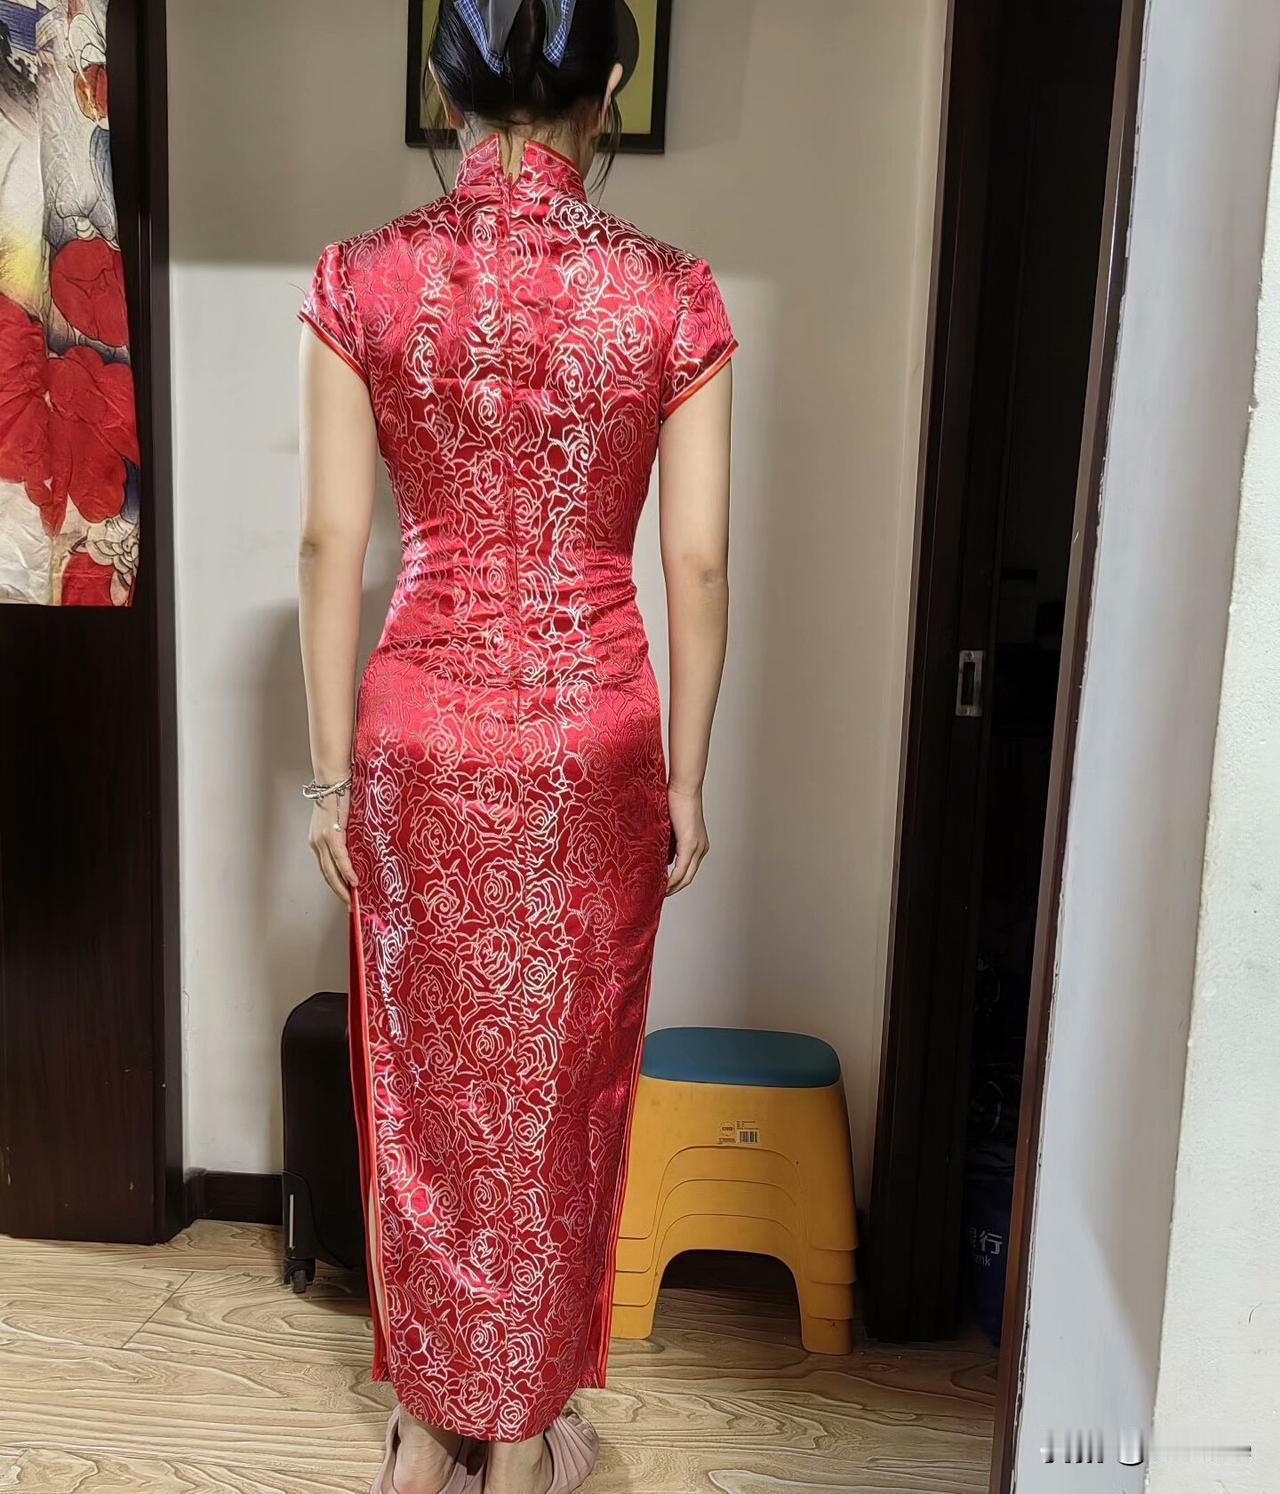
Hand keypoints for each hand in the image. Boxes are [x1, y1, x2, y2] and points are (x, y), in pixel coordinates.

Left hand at [308, 787, 357, 906]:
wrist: (334, 779)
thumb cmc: (341, 796)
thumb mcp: (341, 820)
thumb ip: (345, 835)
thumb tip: (359, 849)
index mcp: (318, 841)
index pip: (326, 868)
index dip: (335, 884)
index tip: (345, 896)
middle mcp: (316, 843)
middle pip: (326, 874)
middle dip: (338, 891)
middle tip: (349, 907)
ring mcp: (322, 839)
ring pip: (331, 870)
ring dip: (342, 887)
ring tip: (352, 900)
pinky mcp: (330, 833)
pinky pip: (339, 858)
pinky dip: (346, 871)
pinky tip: (354, 882)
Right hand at [666, 784, 708, 895]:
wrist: (684, 788)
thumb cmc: (676, 801)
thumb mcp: (671, 827)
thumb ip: (668, 842)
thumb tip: (660, 857)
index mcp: (698, 844)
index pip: (688, 869)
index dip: (676, 881)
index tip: (663, 887)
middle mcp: (701, 848)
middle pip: (689, 877)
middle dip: (675, 888)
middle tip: (660, 895)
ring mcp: (697, 847)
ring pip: (686, 876)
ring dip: (673, 887)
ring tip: (659, 893)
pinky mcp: (690, 844)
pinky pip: (681, 869)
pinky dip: (672, 880)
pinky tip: (663, 886)